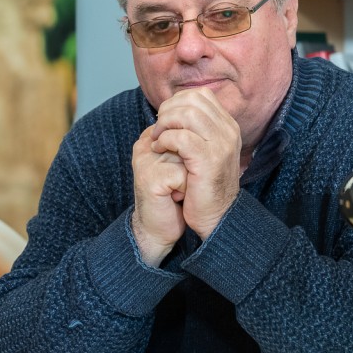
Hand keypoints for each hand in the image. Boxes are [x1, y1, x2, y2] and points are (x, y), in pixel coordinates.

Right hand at [131, 124, 187, 266]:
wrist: (159, 229)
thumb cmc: (175, 196)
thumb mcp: (181, 162)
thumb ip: (186, 139)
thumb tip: (207, 122)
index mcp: (150, 137)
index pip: (182, 124)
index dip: (194, 147)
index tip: (187, 167)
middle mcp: (144, 145)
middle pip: (186, 136)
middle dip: (195, 159)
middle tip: (185, 178)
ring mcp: (145, 160)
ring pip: (187, 153)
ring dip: (192, 173)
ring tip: (181, 186)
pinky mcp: (148, 178)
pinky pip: (182, 174)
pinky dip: (186, 188)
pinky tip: (176, 197)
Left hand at [150, 87, 240, 240]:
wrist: (216, 216)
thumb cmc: (203, 184)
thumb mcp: (205, 150)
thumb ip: (196, 129)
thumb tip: (173, 108)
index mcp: (228, 126)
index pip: (200, 95)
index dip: (176, 102)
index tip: (164, 120)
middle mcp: (228, 131)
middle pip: (192, 100)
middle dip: (168, 110)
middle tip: (157, 129)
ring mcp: (221, 145)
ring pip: (187, 114)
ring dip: (165, 124)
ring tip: (157, 139)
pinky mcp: (209, 160)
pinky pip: (181, 138)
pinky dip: (164, 140)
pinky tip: (158, 150)